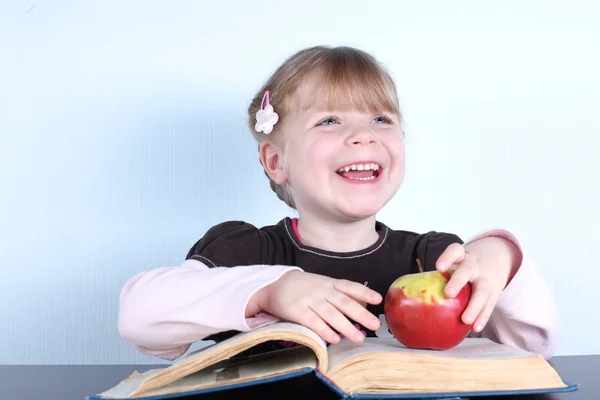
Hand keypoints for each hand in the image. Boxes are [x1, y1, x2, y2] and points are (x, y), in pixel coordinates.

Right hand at [254, 271, 381, 343]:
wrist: (274, 285)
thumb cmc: (305, 287)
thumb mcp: (324, 284)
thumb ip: (343, 292)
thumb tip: (366, 302)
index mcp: (329, 283)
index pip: (349, 286)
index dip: (364, 292)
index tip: (378, 299)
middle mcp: (321, 291)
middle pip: (343, 303)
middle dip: (360, 314)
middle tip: (375, 325)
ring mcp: (309, 301)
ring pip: (330, 314)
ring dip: (346, 327)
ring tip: (359, 338)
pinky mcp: (297, 311)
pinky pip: (313, 322)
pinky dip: (324, 331)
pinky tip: (334, 339)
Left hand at [436, 242, 513, 332]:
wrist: (495, 259)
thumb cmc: (463, 267)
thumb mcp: (455, 264)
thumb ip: (438, 277)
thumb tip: (412, 298)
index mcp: (462, 256)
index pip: (455, 251)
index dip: (447, 257)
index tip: (439, 267)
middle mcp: (474, 266)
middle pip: (467, 271)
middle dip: (458, 281)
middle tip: (448, 294)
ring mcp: (486, 279)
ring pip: (482, 291)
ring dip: (474, 306)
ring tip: (465, 320)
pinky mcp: (494, 293)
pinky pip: (489, 305)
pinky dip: (482, 317)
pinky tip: (475, 327)